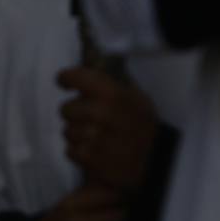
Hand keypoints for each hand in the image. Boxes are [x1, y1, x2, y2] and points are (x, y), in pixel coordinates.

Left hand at [55, 67, 157, 195]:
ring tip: (94, 136)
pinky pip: (70, 151)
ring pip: (68, 131)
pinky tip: (94, 151)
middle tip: (84, 116)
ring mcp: (100, 139)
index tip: (64, 81)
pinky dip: (78, 152)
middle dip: (72, 113)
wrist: (155, 161)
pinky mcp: (94, 161)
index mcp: (115, 93)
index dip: (67, 78)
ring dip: (76, 134)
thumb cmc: (140, 125)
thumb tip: (88, 59)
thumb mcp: (135, 96)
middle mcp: (106, 114)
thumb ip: (110, 81)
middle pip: (66, 109)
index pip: (78, 77)